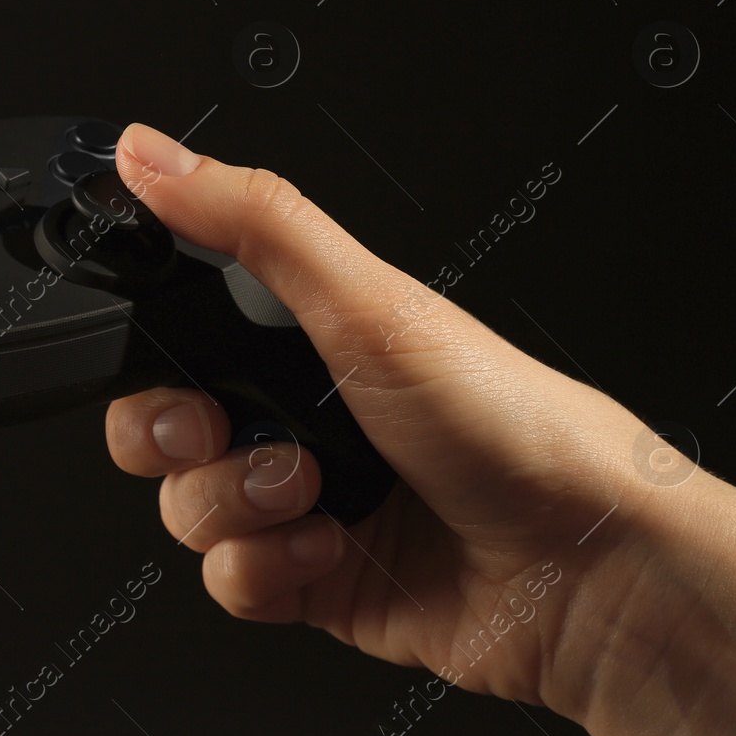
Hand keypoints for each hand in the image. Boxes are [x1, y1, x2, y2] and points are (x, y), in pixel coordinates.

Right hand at [105, 124, 735, 735]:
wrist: (587, 566)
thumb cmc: (510, 420)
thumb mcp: (367, 301)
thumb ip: (250, 221)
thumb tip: (151, 154)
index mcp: (305, 333)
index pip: (176, 335)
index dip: (148, 353)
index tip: (165, 359)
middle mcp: (298, 415)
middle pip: (158, 428)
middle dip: (174, 437)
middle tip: (223, 429)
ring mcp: (303, 502)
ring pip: (186, 509)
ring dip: (236, 505)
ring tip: (314, 492)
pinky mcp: (311, 581)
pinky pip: (228, 582)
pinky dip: (266, 570)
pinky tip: (329, 551)